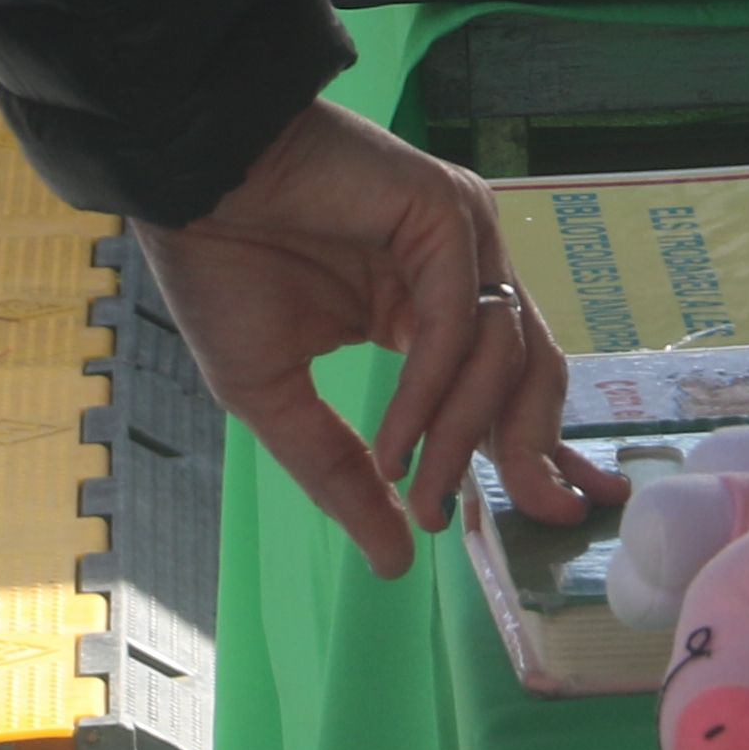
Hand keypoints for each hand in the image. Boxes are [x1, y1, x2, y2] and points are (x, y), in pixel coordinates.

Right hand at [127, 100, 615, 576]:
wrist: (184, 188)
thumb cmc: (220, 271)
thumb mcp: (278, 400)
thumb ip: (340, 474)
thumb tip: (396, 561)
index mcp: (428, 308)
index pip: (512, 385)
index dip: (542, 451)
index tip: (564, 515)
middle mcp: (458, 269)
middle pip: (531, 369)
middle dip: (536, 451)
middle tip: (539, 518)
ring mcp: (459, 236)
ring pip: (503, 351)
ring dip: (465, 437)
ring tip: (425, 496)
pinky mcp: (444, 210)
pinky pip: (454, 320)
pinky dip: (431, 391)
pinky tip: (397, 442)